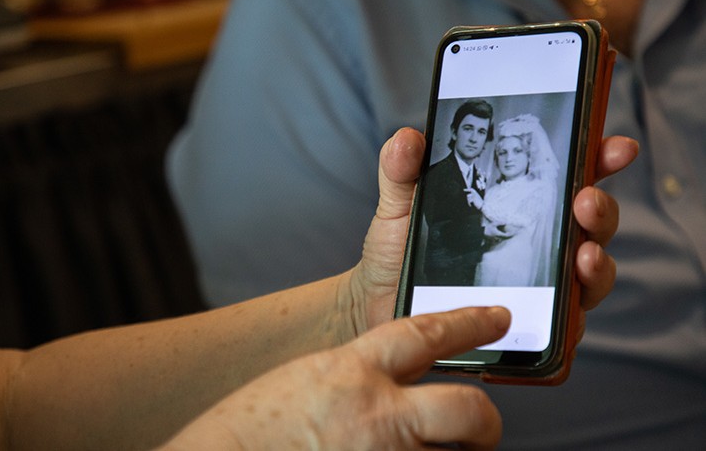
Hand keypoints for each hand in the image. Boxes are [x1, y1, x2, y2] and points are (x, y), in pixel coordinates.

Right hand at [163, 306, 511, 450]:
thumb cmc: (251, 429)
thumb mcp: (306, 383)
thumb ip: (357, 378)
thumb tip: (401, 385)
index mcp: (349, 372)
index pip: (426, 332)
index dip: (470, 322)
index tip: (497, 318)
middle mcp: (374, 416)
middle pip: (469, 409)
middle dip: (484, 422)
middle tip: (479, 428)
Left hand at [345, 128, 638, 334]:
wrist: (375, 308)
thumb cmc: (395, 254)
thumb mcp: (397, 207)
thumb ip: (402, 171)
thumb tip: (409, 137)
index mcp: (513, 202)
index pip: (566, 175)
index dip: (598, 158)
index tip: (614, 148)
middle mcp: (536, 241)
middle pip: (589, 221)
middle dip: (600, 208)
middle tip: (585, 200)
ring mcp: (539, 284)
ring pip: (590, 271)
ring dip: (599, 261)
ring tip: (584, 253)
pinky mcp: (531, 325)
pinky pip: (567, 323)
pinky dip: (576, 314)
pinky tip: (569, 308)